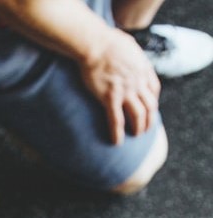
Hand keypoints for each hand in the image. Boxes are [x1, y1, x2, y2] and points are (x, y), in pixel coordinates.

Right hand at [79, 28, 160, 144]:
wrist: (95, 44)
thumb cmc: (108, 41)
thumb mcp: (128, 46)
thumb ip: (132, 56)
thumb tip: (128, 57)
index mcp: (143, 69)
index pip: (154, 90)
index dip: (153, 102)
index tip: (148, 109)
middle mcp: (138, 82)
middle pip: (150, 106)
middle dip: (149, 120)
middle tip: (144, 130)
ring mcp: (125, 91)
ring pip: (139, 115)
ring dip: (138, 128)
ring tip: (134, 136)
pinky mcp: (110, 98)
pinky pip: (116, 120)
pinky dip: (117, 133)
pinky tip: (116, 142)